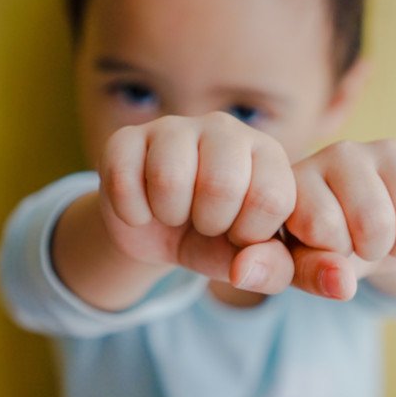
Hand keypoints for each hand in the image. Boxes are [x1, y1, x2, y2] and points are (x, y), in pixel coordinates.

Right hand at [97, 112, 297, 292]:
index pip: (272, 197)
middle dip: (210, 223)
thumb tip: (243, 269)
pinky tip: (143, 209)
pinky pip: (123, 179)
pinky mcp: (126, 136)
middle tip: (205, 223)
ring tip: (175, 213)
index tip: (239, 233)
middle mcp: (225, 129)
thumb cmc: (217, 240)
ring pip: (169, 177)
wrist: (161, 233)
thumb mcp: (250, 260)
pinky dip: (132, 212)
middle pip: (221, 184)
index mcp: (267, 154)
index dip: (250, 233)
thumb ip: (270, 268)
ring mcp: (173, 127)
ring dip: (170, 214)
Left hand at [285, 139, 395, 298]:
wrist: (363, 228)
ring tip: (388, 236)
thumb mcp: (302, 265)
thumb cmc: (322, 247)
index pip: (322, 225)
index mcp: (297, 178)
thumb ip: (310, 274)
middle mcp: (336, 153)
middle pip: (375, 222)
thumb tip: (342, 284)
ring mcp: (383, 148)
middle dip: (375, 250)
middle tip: (363, 244)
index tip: (327, 247)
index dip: (333, 254)